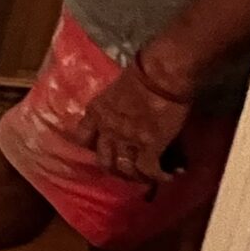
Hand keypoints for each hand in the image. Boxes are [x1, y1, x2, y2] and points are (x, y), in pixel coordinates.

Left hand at [75, 66, 189, 184]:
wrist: (160, 74)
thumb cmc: (142, 73)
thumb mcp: (115, 89)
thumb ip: (114, 106)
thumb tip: (126, 114)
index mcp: (96, 112)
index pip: (82, 138)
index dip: (93, 148)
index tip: (104, 149)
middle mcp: (107, 129)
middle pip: (103, 161)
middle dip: (115, 169)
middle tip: (128, 170)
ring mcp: (127, 140)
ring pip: (125, 170)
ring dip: (137, 177)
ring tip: (147, 176)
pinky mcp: (149, 146)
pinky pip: (149, 170)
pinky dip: (158, 176)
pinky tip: (167, 176)